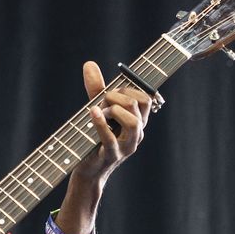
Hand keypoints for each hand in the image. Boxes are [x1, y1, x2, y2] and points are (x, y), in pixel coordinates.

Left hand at [73, 60, 153, 185]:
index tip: (111, 91)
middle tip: (101, 101)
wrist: (88, 170)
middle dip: (118, 95)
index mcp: (138, 121)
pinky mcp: (112, 156)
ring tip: (98, 111)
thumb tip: (89, 63)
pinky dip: (100, 123)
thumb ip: (96, 88)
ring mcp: (127, 146)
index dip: (128, 88)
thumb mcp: (98, 110)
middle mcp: (137, 133)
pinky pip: (111, 138)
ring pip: (133, 121)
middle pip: (139, 104)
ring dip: (113, 109)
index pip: (146, 97)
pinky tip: (92, 112)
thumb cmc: (95, 138)